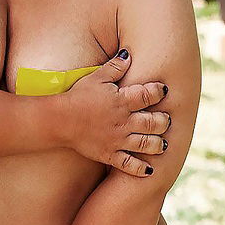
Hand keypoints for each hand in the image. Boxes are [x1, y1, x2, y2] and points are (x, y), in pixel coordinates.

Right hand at [62, 48, 170, 176]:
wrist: (59, 119)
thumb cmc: (77, 96)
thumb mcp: (95, 77)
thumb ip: (114, 67)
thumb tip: (128, 54)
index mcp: (122, 101)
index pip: (149, 95)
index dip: (160, 91)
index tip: (163, 90)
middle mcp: (125, 121)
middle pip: (154, 122)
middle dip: (164, 121)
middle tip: (166, 119)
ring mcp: (118, 140)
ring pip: (147, 144)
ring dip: (159, 144)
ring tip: (163, 143)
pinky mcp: (109, 154)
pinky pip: (130, 165)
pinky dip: (142, 169)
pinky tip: (150, 170)